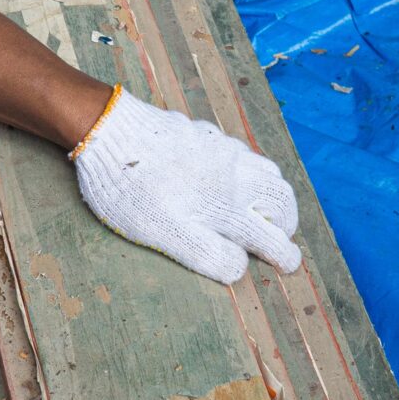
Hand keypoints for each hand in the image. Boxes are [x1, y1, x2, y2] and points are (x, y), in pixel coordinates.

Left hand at [72, 88, 303, 283]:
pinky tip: (235, 176)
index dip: (283, 255)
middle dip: (286, 222)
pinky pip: (246, 153)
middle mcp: (235, 177)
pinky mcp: (208, 135)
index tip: (289, 264)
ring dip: (274, 194)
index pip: (270, 237)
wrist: (110, 131)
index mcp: (226, 207)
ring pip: (269, 173)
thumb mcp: (164, 233)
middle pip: (281, 200)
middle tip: (280, 236)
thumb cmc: (133, 190)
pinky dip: (254, 171)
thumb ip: (207, 254)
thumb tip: (240, 267)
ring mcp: (224, 151)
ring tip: (263, 208)